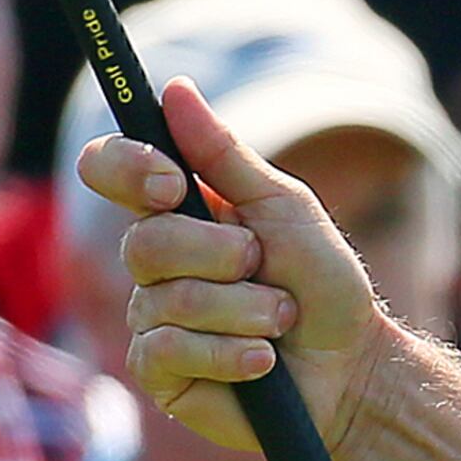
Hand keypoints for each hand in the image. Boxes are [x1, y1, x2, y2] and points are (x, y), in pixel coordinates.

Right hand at [81, 77, 394, 455]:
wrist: (353, 367)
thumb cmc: (323, 284)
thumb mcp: (285, 208)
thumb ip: (225, 155)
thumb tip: (175, 87)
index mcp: (174, 212)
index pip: (107, 169)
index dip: (126, 168)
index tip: (171, 183)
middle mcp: (152, 264)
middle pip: (146, 243)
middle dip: (224, 257)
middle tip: (266, 271)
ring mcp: (150, 319)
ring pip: (170, 300)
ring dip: (246, 311)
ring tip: (279, 322)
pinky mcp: (159, 373)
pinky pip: (169, 350)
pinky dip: (232, 353)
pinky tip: (262, 362)